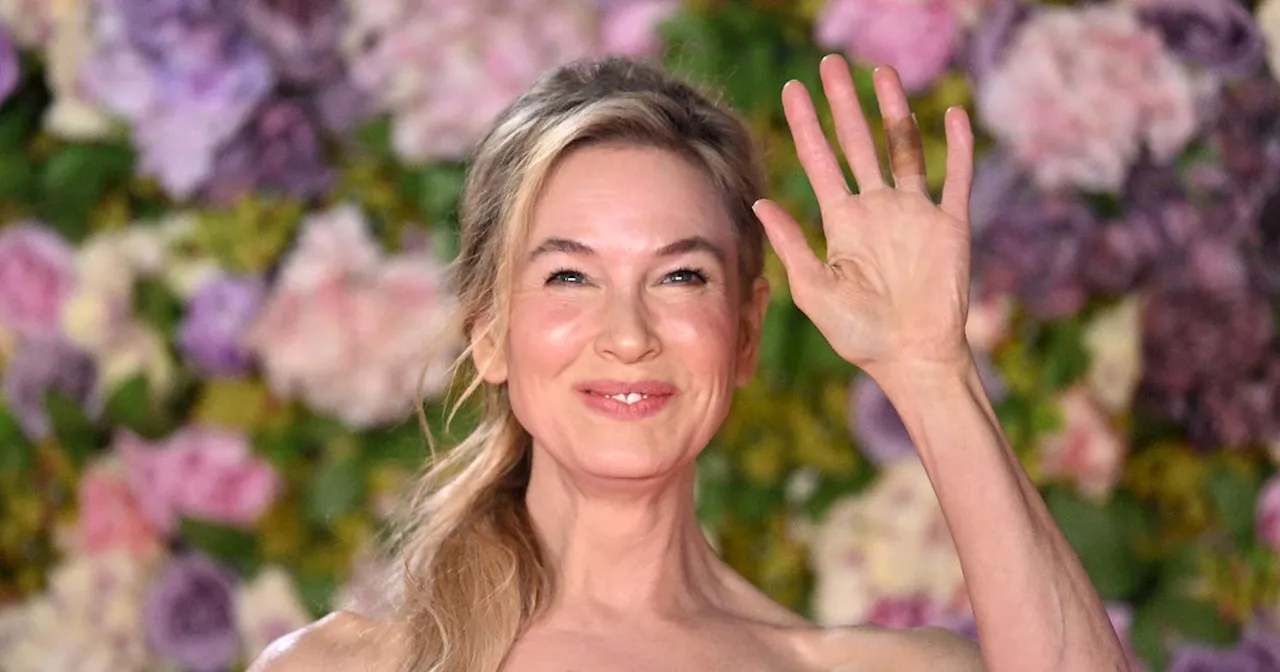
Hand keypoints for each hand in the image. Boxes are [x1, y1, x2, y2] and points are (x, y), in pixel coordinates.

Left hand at [753, 55, 974, 380]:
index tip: (792, 89)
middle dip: (843, 104)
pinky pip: (954, 178)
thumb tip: (761, 203)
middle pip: (858, 143)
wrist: (912, 357)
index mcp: (843, 222)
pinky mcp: (949, 225)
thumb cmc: (859, 334)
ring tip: (882, 73)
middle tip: (831, 63)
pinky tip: (950, 115)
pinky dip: (955, 147)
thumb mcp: (815, 290)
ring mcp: (913, 213)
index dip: (805, 125)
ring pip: (903, 148)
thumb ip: (792, 245)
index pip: (820, 161)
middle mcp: (876, 209)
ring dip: (895, 111)